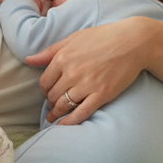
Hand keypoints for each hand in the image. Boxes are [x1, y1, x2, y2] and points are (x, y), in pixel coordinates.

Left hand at [25, 18, 151, 124]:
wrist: (133, 42)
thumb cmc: (103, 37)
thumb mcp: (73, 38)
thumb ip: (50, 51)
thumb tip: (29, 59)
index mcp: (63, 57)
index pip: (44, 82)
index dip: (45, 90)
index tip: (48, 92)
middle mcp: (72, 72)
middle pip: (52, 95)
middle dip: (50, 102)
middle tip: (53, 105)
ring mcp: (86, 85)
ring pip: (63, 105)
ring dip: (57, 113)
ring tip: (54, 118)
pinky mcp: (101, 94)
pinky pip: (81, 113)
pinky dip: (70, 122)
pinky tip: (63, 126)